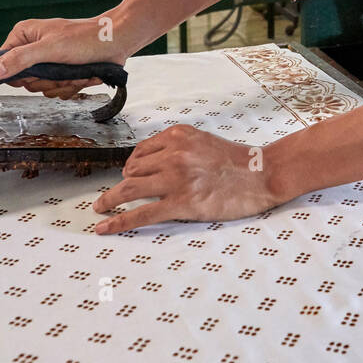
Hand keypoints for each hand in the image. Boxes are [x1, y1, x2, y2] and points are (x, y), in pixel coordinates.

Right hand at [0, 14, 127, 99]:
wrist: (116, 42)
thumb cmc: (86, 38)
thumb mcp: (49, 49)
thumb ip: (19, 60)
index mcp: (23, 35)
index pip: (4, 64)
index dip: (20, 74)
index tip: (38, 72)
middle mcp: (32, 49)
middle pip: (25, 81)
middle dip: (48, 80)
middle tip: (63, 69)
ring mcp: (48, 62)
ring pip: (43, 88)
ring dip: (63, 84)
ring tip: (76, 70)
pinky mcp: (61, 73)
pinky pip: (57, 91)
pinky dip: (72, 86)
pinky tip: (82, 75)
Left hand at [93, 124, 283, 232]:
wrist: (262, 174)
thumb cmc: (236, 161)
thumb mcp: (202, 142)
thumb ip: (177, 148)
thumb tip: (150, 165)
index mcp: (177, 136)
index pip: (141, 151)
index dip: (131, 166)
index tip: (128, 176)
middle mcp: (173, 153)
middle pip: (132, 169)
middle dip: (119, 184)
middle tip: (108, 197)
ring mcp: (176, 178)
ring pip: (129, 189)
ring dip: (110, 199)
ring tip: (100, 208)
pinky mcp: (181, 202)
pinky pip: (141, 214)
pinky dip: (118, 221)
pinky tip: (104, 226)